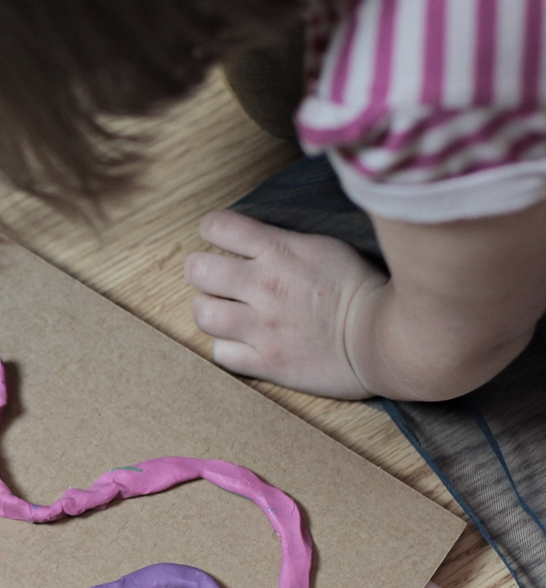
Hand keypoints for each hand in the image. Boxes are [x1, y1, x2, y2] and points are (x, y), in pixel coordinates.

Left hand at [185, 209, 384, 398]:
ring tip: (225, 311)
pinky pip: (220, 353)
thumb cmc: (363, 289)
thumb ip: (283, 242)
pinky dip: (226, 348)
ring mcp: (263, 326)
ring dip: (209, 310)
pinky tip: (242, 342)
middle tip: (216, 279)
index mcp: (280, 251)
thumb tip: (251, 238)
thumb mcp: (325, 247)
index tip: (220, 239)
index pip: (218, 226)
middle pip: (198, 270)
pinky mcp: (268, 361)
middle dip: (201, 271)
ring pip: (202, 313)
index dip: (212, 230)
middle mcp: (264, 286)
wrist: (389, 339)